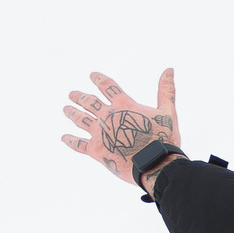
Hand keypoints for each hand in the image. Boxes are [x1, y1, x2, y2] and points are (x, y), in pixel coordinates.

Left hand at [61, 70, 181, 189]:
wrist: (154, 163)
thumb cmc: (163, 139)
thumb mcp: (168, 112)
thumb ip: (166, 90)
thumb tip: (169, 69)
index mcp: (124, 105)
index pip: (107, 87)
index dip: (99, 79)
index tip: (92, 75)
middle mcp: (108, 116)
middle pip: (89, 102)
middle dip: (80, 97)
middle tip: (72, 94)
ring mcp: (100, 133)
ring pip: (81, 119)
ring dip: (73, 113)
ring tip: (66, 109)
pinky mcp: (96, 150)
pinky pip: (79, 144)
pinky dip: (71, 140)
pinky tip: (64, 137)